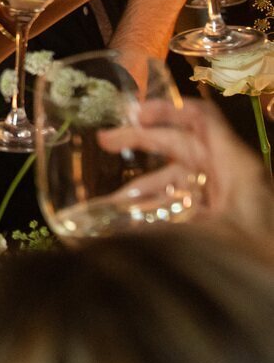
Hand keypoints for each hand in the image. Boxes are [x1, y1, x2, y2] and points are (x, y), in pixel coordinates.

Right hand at [97, 97, 273, 234]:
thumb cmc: (260, 254)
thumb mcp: (214, 237)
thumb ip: (167, 229)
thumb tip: (120, 228)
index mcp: (234, 165)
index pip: (201, 119)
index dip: (167, 109)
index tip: (134, 114)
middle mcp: (225, 173)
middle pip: (180, 143)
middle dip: (141, 140)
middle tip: (104, 140)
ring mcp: (219, 195)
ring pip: (174, 178)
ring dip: (141, 188)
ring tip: (107, 204)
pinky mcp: (214, 216)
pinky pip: (178, 204)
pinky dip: (154, 209)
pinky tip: (128, 225)